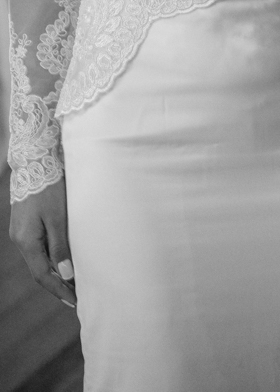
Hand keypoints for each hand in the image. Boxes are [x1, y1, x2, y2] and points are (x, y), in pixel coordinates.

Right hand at [10, 178, 76, 307]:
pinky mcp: (25, 224)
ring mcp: (21, 232)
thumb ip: (60, 247)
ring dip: (54, 272)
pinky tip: (62, 260)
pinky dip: (50, 258)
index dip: (59, 290)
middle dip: (57, 285)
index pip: (43, 276)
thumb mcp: (58, 217)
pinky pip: (38, 247)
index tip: (75, 301)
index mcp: (26, 242)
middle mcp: (20, 240)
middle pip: (39, 270)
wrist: (34, 161)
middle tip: (76, 296)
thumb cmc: (49, 188)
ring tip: (73, 282)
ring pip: (38, 259)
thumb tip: (66, 275)